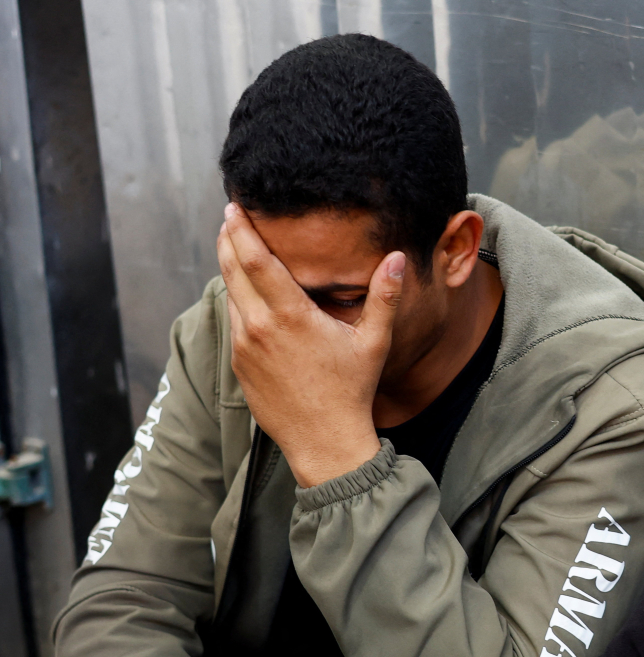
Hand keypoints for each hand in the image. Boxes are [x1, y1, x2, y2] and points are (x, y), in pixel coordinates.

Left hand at [218, 203, 402, 486]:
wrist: (325, 441)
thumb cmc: (352, 392)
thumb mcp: (374, 342)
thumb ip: (384, 297)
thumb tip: (396, 259)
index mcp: (291, 316)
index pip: (255, 260)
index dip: (242, 230)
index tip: (235, 208)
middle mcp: (259, 327)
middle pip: (232, 270)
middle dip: (228, 240)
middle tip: (230, 218)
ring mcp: (245, 347)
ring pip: (230, 295)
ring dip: (230, 269)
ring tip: (235, 249)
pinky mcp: (239, 365)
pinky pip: (233, 322)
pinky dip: (236, 300)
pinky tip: (246, 294)